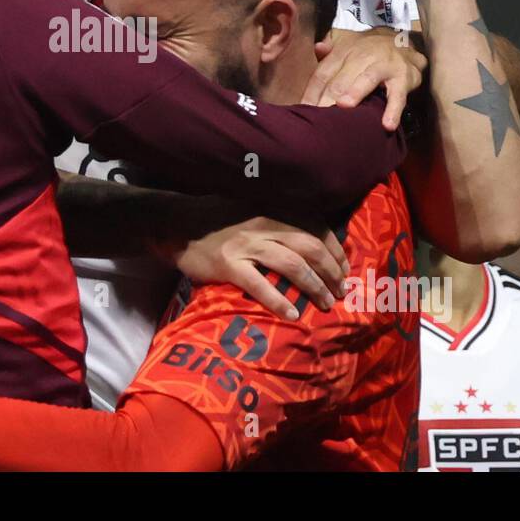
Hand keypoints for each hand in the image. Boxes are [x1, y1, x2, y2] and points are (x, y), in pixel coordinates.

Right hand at [174, 216, 348, 317]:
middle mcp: (263, 223)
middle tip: (342, 290)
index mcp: (272, 208)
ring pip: (293, 265)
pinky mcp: (228, 264)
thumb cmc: (215, 218)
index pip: (315, 226)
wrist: (174, 223)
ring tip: (326, 303)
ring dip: (315, 287)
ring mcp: (246, 244)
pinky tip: (292, 314)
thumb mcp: (250, 206)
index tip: (345, 267)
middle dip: (332, 271)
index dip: (335, 248)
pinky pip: (259, 284)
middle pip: (311, 247)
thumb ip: (278, 216)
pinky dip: (278, 300)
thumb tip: (313, 235)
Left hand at [304, 27, 426, 129]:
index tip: (304, 108)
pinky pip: (398, 95)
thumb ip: (330, 48)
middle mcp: (364, 56)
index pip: (324, 72)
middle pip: (342, 77)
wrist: (404, 40)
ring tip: (344, 106)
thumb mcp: (348, 42)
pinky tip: (387, 124)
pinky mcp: (404, 77)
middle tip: (319, 114)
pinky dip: (393, 109)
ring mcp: (384, 66)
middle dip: (329, 95)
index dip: (313, 91)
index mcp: (345, 51)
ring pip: (368, 79)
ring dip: (356, 92)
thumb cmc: (368, 49)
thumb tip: (318, 49)